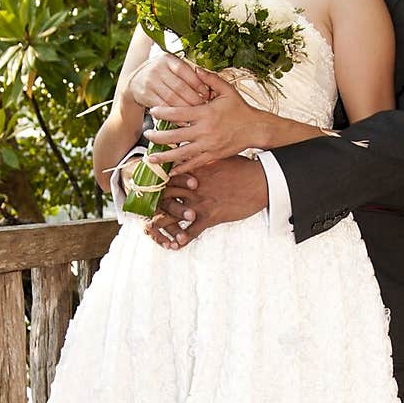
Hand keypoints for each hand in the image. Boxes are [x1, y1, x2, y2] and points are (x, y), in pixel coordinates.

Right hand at [129, 51, 211, 108]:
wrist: (134, 82)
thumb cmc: (161, 76)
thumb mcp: (171, 68)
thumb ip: (187, 73)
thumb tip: (209, 86)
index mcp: (167, 59)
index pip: (185, 71)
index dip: (198, 83)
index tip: (208, 94)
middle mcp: (157, 68)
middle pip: (180, 86)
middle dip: (194, 98)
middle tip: (205, 108)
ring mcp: (149, 81)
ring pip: (171, 98)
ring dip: (186, 109)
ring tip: (196, 115)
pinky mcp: (145, 95)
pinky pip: (163, 107)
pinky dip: (174, 116)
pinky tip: (184, 121)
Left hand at [144, 157, 267, 249]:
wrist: (259, 180)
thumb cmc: (242, 168)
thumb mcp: (218, 159)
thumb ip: (202, 160)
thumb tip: (195, 156)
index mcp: (192, 173)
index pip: (165, 179)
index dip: (153, 186)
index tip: (146, 192)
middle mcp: (191, 189)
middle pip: (163, 198)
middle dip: (151, 207)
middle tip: (143, 215)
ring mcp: (199, 204)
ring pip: (172, 217)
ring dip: (161, 227)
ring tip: (152, 233)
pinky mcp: (210, 217)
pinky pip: (192, 232)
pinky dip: (182, 241)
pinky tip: (174, 246)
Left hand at [149, 71, 267, 174]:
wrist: (255, 129)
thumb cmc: (240, 108)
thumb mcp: (227, 90)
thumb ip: (210, 79)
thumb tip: (195, 68)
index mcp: (206, 113)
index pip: (178, 113)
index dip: (162, 113)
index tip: (152, 111)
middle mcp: (205, 131)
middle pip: (175, 136)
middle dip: (158, 137)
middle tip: (146, 135)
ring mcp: (208, 146)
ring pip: (181, 154)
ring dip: (164, 156)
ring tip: (150, 158)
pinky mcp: (213, 156)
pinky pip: (194, 164)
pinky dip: (181, 168)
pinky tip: (170, 171)